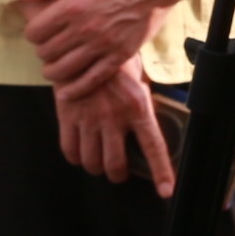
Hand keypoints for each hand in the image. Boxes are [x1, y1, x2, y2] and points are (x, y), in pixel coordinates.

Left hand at [18, 0, 178, 88]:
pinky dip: (76, 89)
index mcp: (71, 7)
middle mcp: (84, 30)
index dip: (32, 33)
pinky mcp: (119, 56)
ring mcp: (102, 45)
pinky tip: (67, 93)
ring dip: (53, 72)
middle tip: (48, 47)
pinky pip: (92, 80)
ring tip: (54, 67)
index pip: (36, 33)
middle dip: (42, 52)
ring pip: (65, 70)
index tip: (38, 31)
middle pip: (47, 53)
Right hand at [55, 60, 173, 195]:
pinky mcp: (68, 116)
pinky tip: (80, 151)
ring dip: (96, 167)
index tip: (166, 191)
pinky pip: (70, 151)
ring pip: (92, 162)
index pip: (154, 147)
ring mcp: (89, 119)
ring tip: (98, 161)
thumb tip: (146, 127)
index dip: (161, 172)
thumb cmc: (113, 62)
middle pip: (115, 166)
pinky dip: (75, 157)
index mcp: (137, 107)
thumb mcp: (138, 80)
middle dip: (117, 174)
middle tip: (118, 171)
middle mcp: (114, 117)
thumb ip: (141, 105)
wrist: (81, 44)